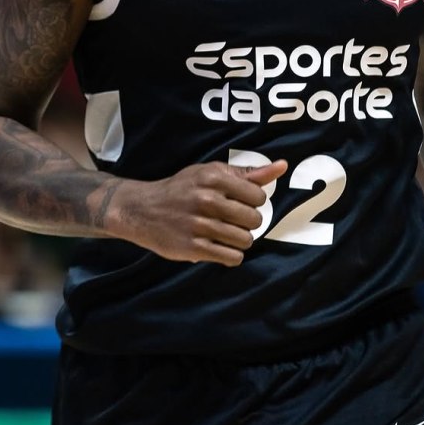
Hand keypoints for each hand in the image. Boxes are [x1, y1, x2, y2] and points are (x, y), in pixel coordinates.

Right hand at [116, 159, 287, 266]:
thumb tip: (281, 166)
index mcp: (214, 178)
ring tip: (224, 233)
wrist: (142, 210)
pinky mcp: (193, 248)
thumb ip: (247, 173)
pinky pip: (232, 258)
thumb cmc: (182, 189)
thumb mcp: (209, 173)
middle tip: (231, 219)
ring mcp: (200, 225)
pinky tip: (219, 246)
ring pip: (245, 241)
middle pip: (255, 220)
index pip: (258, 196)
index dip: (252, 201)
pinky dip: (230, 255)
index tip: (238, 202)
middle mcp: (207, 200)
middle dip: (247, 222)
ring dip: (239, 240)